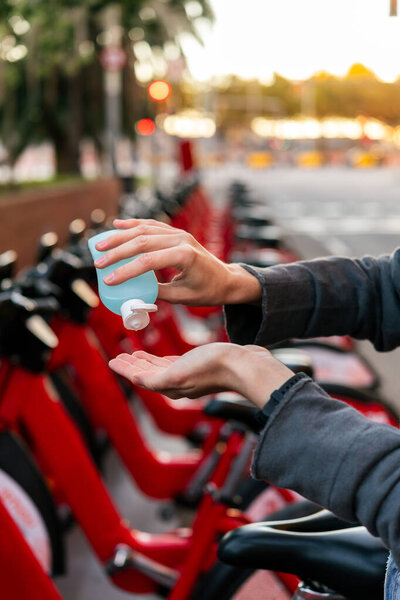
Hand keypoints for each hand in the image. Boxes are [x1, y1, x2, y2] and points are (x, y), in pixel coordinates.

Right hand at [94, 218, 260, 305]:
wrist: (227, 279)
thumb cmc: (208, 291)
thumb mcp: (182, 297)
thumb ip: (157, 293)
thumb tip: (131, 295)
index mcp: (185, 255)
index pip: (148, 261)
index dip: (126, 270)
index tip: (108, 279)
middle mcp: (181, 239)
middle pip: (142, 241)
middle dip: (117, 251)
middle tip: (98, 262)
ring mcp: (179, 233)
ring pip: (144, 229)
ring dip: (120, 236)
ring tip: (100, 244)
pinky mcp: (176, 232)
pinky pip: (152, 225)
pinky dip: (134, 224)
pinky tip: (118, 224)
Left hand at [108, 343, 292, 407]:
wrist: (244, 364)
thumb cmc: (214, 367)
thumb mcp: (180, 371)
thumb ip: (157, 378)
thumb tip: (135, 379)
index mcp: (171, 386)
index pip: (141, 378)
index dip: (125, 370)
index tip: (112, 361)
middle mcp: (177, 383)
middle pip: (147, 374)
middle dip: (132, 365)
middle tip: (118, 356)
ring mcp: (188, 375)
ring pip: (158, 369)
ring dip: (144, 361)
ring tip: (133, 354)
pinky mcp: (198, 365)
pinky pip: (172, 363)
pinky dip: (160, 359)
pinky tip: (157, 355)